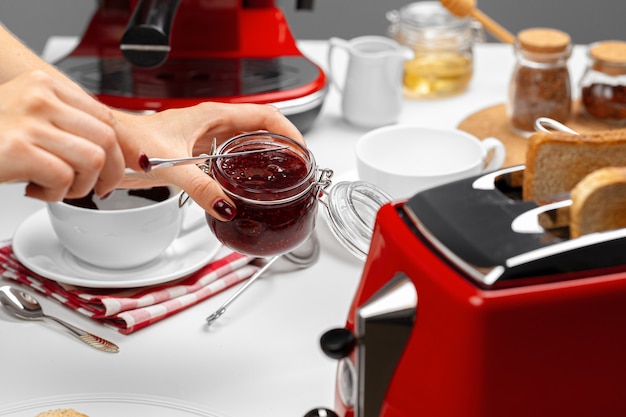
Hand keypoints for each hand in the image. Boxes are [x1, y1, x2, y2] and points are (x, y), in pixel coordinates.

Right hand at [0, 71, 142, 200]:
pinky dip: (55, 193)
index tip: (120, 166)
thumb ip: (68, 124)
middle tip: (96, 188)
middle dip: (111, 173)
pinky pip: (64, 177)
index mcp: (47, 84)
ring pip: (93, 159)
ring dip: (81, 185)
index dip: (120, 148)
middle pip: (107, 139)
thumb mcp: (30, 116)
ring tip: (57, 187)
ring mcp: (29, 121)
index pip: (106, 116)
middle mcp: (40, 97)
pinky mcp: (18, 148)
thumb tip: (114, 148)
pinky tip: (34, 188)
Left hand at [114, 102, 304, 219]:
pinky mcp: (200, 150)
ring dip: (266, 155)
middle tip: (296, 167)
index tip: (301, 150)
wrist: (113, 144)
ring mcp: (208, 136)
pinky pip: (233, 154)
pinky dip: (246, 166)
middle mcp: (214, 123)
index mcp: (214, 116)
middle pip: (262, 128)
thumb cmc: (135, 140)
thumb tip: (226, 207)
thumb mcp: (172, 165)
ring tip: (280, 174)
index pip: (265, 115)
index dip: (289, 131)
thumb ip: (201, 187)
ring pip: (249, 140)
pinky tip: (247, 183)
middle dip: (283, 144)